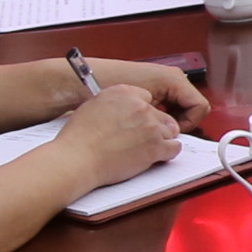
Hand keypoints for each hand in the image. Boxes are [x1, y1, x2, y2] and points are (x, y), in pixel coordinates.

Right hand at [49, 82, 182, 184]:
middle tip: (144, 138)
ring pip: (170, 131)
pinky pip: (174, 147)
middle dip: (155, 127)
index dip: (143, 112)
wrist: (77, 158)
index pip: (147, 98)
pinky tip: (159, 156)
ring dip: (161, 140)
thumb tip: (121, 110)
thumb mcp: (92, 107)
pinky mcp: (155, 146)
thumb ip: (113, 104)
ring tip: (147, 148)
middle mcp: (140, 106)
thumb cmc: (78, 138)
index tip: (140, 121)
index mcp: (124, 93)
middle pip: (161, 115)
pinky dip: (168, 153)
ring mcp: (150, 126)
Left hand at [88, 59, 208, 125]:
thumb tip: (174, 133)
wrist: (81, 83)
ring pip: (179, 108)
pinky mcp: (151, 87)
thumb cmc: (110, 87)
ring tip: (151, 127)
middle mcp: (171, 78)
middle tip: (162, 132)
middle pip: (191, 107)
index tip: (173, 132)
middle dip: (180, 122)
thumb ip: (166, 120)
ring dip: (169, 119)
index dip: (189, 123)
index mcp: (174, 78)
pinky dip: (158, 116)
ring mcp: (161, 82)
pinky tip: (143, 121)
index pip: (200, 107)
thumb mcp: (144, 108)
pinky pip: (166, 105)